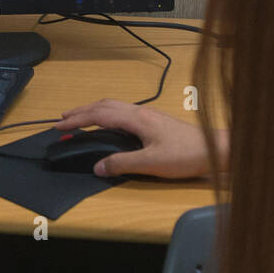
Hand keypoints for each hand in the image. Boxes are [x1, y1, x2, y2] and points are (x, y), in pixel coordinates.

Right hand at [55, 99, 221, 178]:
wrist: (214, 148)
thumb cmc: (186, 155)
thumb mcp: (151, 164)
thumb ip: (122, 164)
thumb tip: (98, 167)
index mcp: (136, 119)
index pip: (99, 115)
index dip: (77, 120)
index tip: (59, 127)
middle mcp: (140, 112)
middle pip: (104, 105)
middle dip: (81, 112)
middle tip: (62, 121)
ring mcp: (148, 115)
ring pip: (113, 106)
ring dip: (93, 111)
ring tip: (79, 118)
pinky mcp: (154, 121)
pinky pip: (122, 111)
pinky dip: (106, 114)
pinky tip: (107, 123)